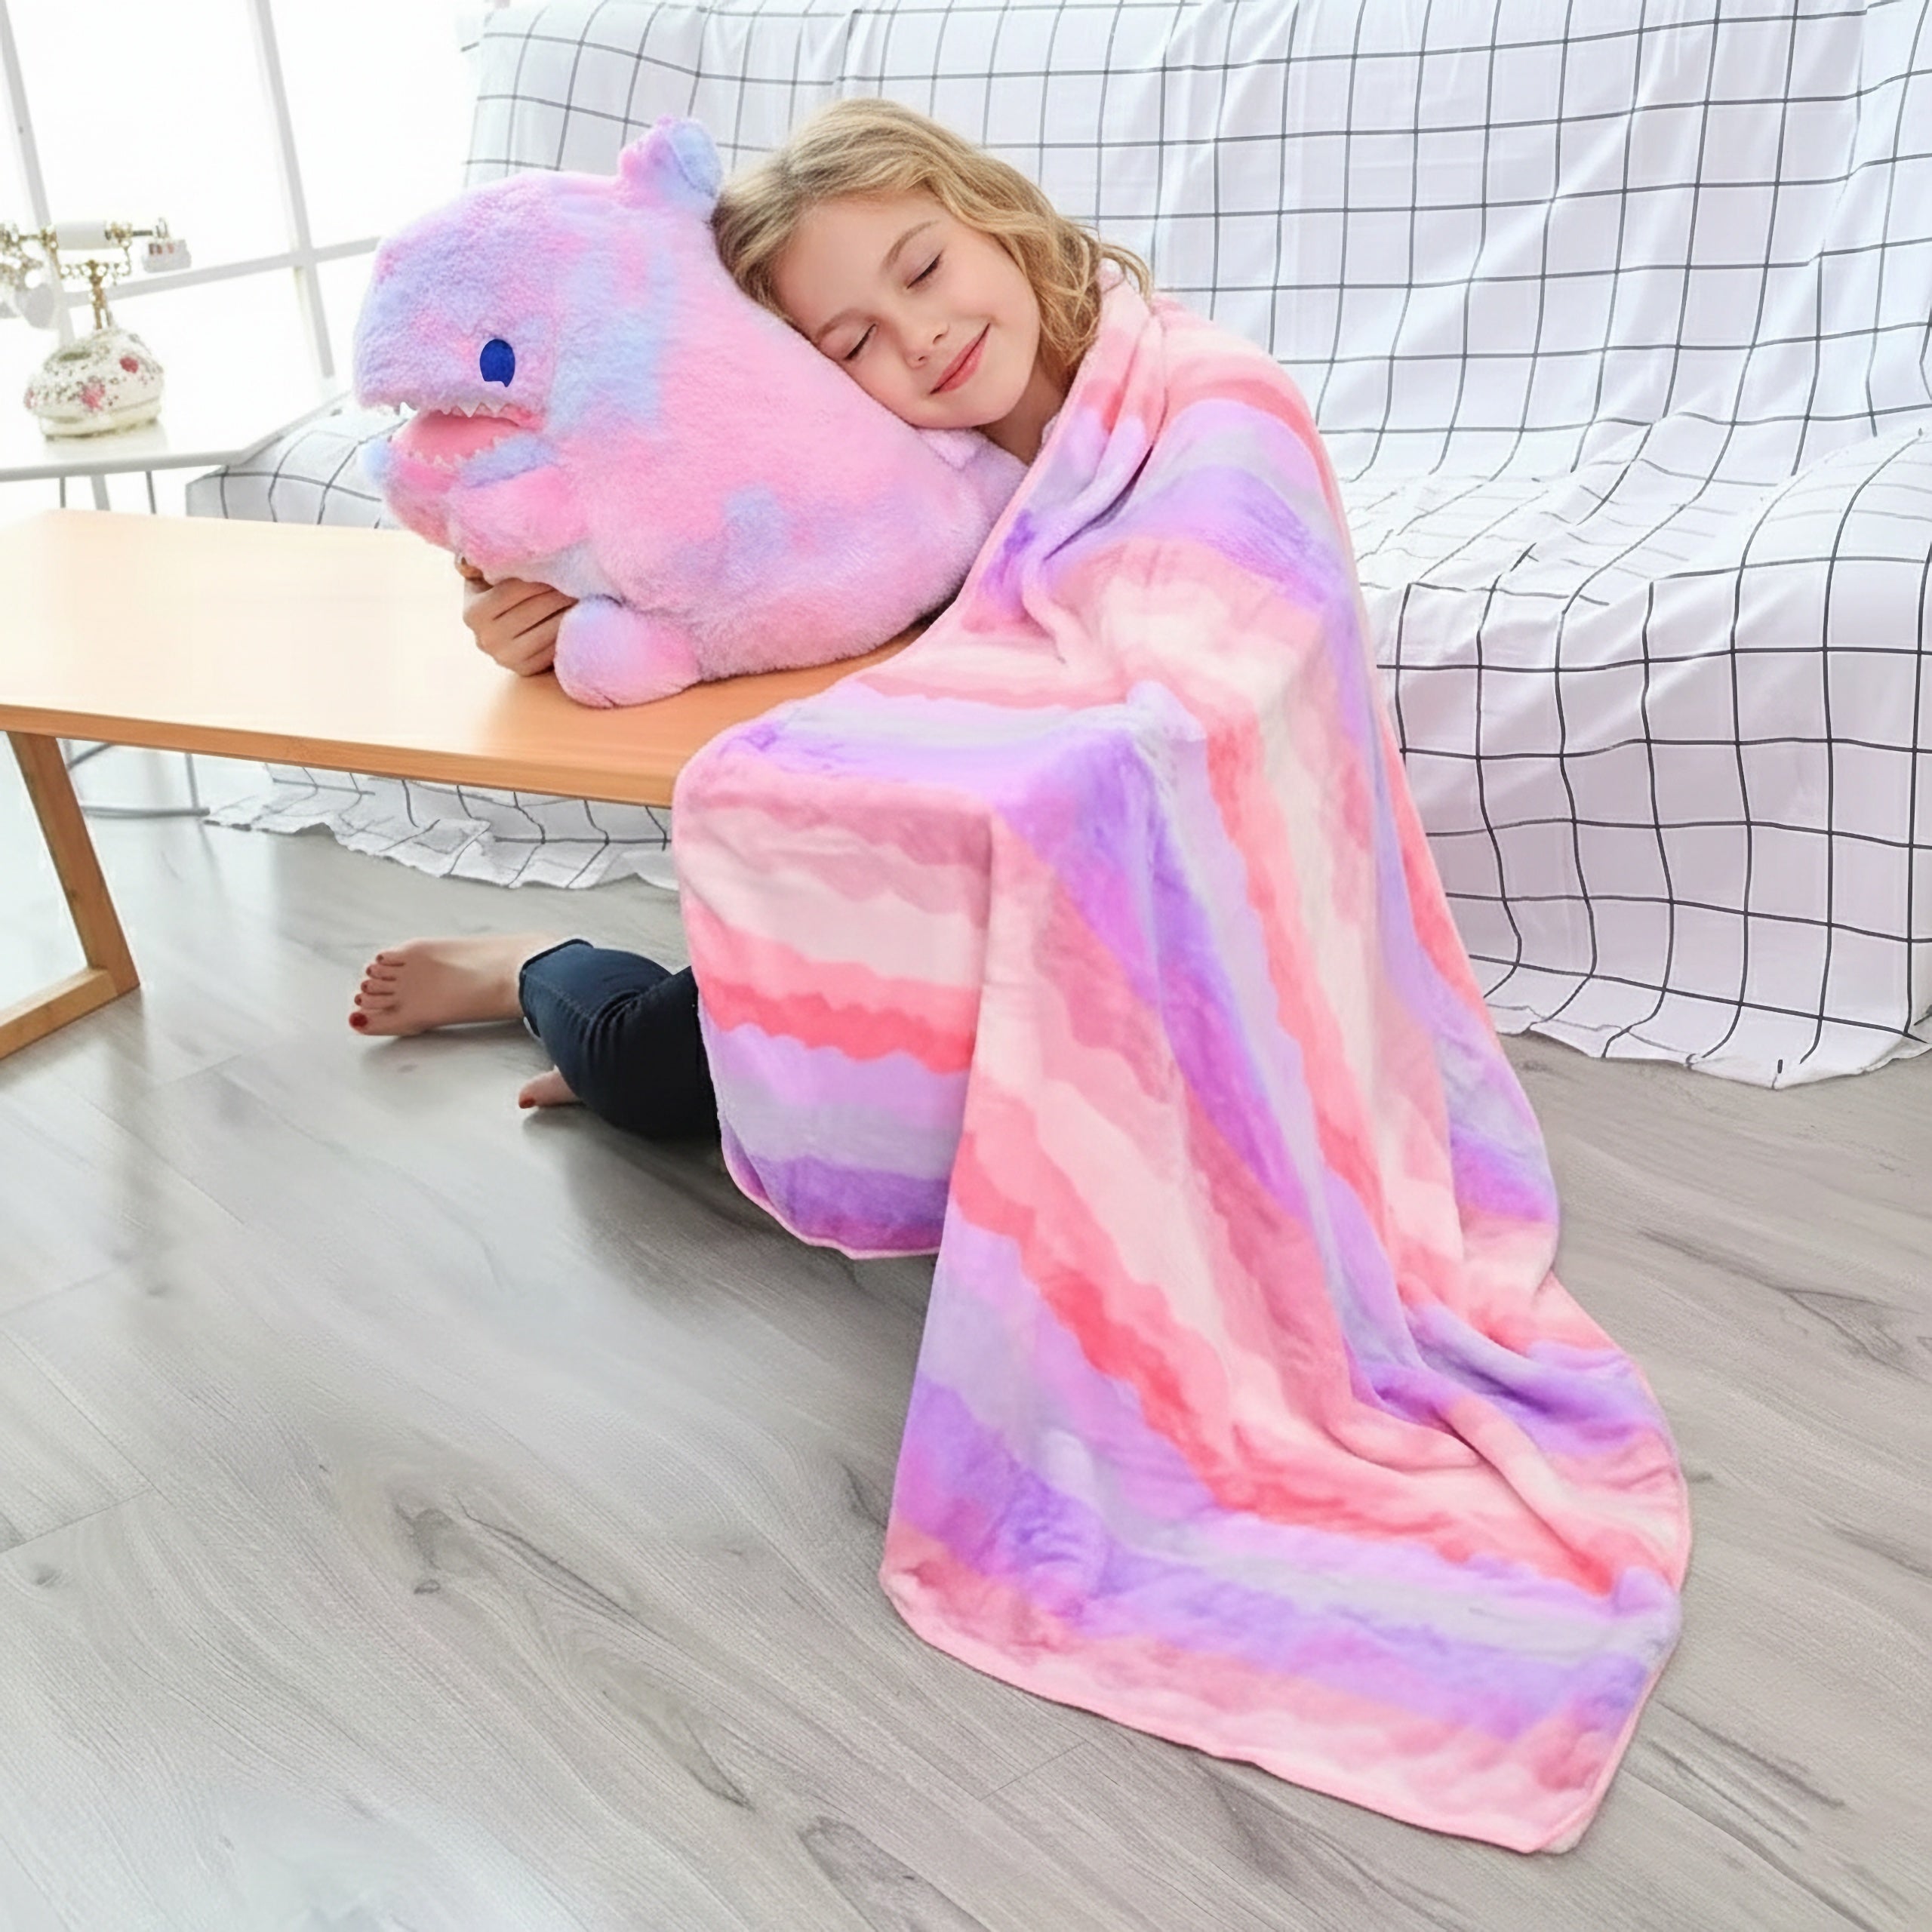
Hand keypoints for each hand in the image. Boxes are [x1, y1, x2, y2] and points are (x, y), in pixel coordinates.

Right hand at [460, 562, 575, 677]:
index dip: (540, 577)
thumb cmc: (495, 593)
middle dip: (561, 592)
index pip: (513, 590)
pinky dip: (570, 632)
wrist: (500, 630)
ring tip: (585, 595)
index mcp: (473, 613)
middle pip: (534, 609)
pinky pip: (554, 649)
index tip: (562, 566)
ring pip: (548, 631)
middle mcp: (486, 639)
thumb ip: (482, 563)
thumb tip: (485, 554)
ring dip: (571, 611)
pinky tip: (581, 618)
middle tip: (582, 579)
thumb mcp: (482, 576)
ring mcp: (505, 658)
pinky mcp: (525, 670)